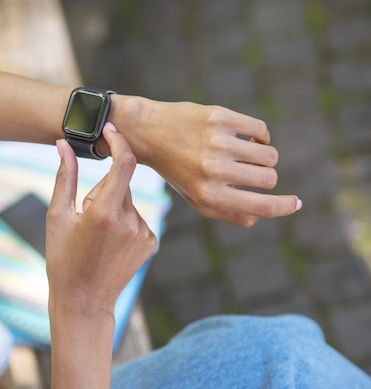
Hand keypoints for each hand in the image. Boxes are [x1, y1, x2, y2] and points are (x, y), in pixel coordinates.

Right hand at [46, 123, 156, 315]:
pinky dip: (124, 222)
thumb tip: (64, 144)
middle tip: (85, 217)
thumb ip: (65, 176)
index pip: (124, 163)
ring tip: (97, 236)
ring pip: (129, 202)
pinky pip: (137, 218)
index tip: (110, 131)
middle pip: (120, 184)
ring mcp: (144, 234)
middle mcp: (131, 221)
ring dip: (114, 207)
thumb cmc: (63, 258)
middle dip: (103, 190)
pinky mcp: (151, 243)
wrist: (84, 301)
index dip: (119, 142)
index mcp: (106, 213)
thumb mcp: (57, 216)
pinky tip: (110, 244)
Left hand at [113, 98, 301, 226]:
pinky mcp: (219, 117)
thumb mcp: (195, 197)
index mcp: (208, 195)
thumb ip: (228, 212)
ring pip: (269, 154)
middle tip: (248, 171)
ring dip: (262, 155)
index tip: (296, 202)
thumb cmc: (176, 169)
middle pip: (269, 178)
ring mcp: (217, 142)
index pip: (262, 206)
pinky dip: (258, 135)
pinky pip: (260, 129)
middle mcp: (213, 170)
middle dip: (266, 177)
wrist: (147, 132)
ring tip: (244, 154)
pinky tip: (244, 137)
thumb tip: (261, 215)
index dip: (285, 206)